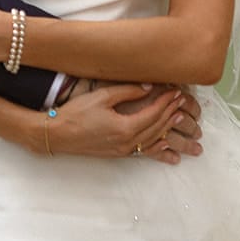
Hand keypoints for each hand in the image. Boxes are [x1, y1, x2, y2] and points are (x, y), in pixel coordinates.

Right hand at [46, 83, 193, 165]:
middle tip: (182, 102)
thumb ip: (127, 92)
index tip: (176, 93)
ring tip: (179, 118)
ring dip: (167, 128)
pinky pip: (142, 150)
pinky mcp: (116, 153)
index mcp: (125, 128)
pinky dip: (156, 146)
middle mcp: (127, 142)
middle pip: (156, 127)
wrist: (57, 135)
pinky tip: (164, 144)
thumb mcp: (102, 97)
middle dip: (170, 113)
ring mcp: (122, 150)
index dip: (167, 103)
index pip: (153, 114)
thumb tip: (148, 87)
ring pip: (151, 140)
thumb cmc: (76, 114)